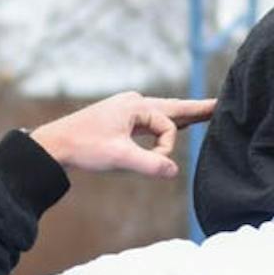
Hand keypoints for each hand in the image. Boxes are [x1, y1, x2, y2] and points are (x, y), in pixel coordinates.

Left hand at [29, 92, 216, 178]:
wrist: (53, 146)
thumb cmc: (83, 147)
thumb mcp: (118, 157)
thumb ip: (148, 164)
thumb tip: (173, 171)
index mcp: (136, 106)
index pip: (168, 127)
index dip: (166, 148)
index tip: (154, 162)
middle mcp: (134, 103)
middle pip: (173, 108)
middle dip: (197, 109)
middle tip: (220, 105)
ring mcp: (126, 110)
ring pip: (162, 114)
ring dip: (182, 116)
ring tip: (204, 113)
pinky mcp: (120, 120)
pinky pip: (150, 121)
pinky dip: (165, 123)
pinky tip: (173, 126)